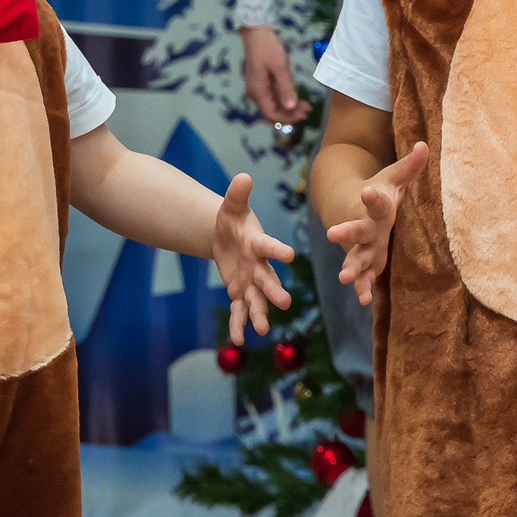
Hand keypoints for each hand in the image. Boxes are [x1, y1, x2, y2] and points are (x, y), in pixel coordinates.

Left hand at [209, 173, 296, 340]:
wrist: (227, 237)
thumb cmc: (233, 221)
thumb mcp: (231, 207)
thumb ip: (237, 194)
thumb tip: (243, 176)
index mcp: (258, 244)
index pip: (269, 246)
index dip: (278, 250)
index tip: (289, 254)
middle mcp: (259, 266)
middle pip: (268, 279)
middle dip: (275, 291)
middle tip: (285, 303)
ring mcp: (251, 282)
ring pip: (257, 300)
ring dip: (260, 314)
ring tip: (263, 330)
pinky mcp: (240, 293)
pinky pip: (240, 310)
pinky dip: (239, 324)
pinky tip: (238, 340)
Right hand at [242, 25, 310, 123]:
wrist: (256, 32)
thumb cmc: (267, 47)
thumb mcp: (279, 67)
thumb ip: (285, 88)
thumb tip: (291, 107)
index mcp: (257, 91)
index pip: (272, 114)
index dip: (288, 117)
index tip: (304, 114)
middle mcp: (255, 93)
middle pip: (273, 111)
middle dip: (290, 113)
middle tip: (307, 108)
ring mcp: (258, 88)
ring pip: (274, 104)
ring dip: (289, 106)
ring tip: (305, 103)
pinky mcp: (262, 83)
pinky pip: (273, 96)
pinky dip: (285, 98)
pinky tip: (295, 94)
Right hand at [325, 141, 427, 306]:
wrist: (348, 206)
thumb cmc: (378, 192)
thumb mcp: (393, 178)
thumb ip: (409, 166)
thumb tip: (423, 145)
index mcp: (376, 206)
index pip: (376, 202)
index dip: (372, 198)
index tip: (368, 191)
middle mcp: (366, 226)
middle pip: (356, 230)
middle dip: (346, 232)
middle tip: (331, 233)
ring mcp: (363, 245)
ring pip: (356, 256)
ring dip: (351, 266)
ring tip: (345, 278)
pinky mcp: (365, 261)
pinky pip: (364, 275)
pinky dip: (363, 287)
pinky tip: (364, 300)